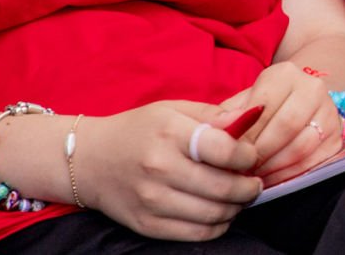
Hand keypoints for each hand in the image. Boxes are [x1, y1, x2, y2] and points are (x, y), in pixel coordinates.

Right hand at [81, 101, 261, 240]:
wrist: (89, 160)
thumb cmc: (138, 130)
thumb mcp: (172, 110)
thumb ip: (213, 115)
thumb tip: (252, 117)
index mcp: (171, 134)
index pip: (224, 150)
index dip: (248, 156)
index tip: (252, 157)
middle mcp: (160, 168)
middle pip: (222, 187)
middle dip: (249, 188)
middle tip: (255, 183)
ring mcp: (152, 200)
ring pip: (212, 214)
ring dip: (236, 208)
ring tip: (241, 198)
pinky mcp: (146, 224)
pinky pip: (194, 234)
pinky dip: (217, 227)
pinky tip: (221, 214)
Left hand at [220, 62, 344, 184]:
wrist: (301, 102)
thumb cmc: (263, 106)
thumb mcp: (243, 102)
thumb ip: (226, 115)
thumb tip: (212, 130)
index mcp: (286, 74)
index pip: (264, 107)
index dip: (245, 136)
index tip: (229, 155)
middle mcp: (313, 88)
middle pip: (286, 126)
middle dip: (260, 154)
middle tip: (240, 172)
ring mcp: (330, 112)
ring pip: (302, 146)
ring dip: (274, 168)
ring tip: (254, 178)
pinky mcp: (337, 137)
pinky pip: (314, 163)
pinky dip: (290, 176)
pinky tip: (272, 180)